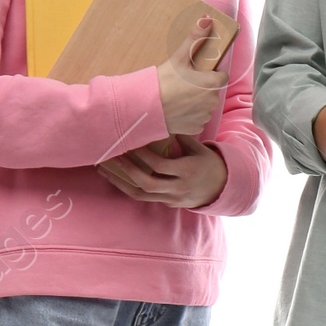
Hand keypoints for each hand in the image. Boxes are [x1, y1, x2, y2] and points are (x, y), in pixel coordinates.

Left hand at [97, 134, 227, 207]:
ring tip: (104, 171)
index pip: (160, 165)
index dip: (143, 155)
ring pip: (141, 195)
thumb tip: (166, 120)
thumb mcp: (200, 149)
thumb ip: (183, 137)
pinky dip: (128, 188)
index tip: (130, 143)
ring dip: (120, 183)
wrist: (221, 189)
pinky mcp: (167, 204)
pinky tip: (115, 178)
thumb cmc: (210, 164)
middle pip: (148, 183)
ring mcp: (172, 199)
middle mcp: (178, 188)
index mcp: (188, 171)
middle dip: (127, 170)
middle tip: (112, 157)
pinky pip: (144, 198)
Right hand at [156, 15, 230, 135]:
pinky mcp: (196, 128)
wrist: (147, 107)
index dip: (212, 73)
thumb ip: (195, 38)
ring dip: (197, 102)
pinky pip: (198, 119)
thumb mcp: (179, 58)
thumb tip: (207, 18)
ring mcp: (204, 116)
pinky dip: (190, 115)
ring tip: (180, 97)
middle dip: (203, 87)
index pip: (222, 76)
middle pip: (212, 91)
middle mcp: (212, 101)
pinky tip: (178, 109)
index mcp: (212, 83)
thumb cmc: (164, 81)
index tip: (199, 72)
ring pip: (205, 106)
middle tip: (185, 83)